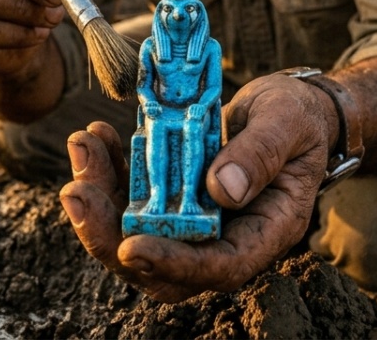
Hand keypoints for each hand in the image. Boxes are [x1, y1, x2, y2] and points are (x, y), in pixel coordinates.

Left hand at [59, 75, 335, 302]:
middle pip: (159, 264)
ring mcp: (192, 220)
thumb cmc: (298, 118)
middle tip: (77, 192)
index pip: (217, 267)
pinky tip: (98, 136)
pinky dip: (107, 170)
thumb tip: (221, 190)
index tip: (133, 247)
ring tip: (83, 146)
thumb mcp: (289, 124)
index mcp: (263, 232)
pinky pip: (130, 198)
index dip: (173, 264)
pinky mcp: (170, 196)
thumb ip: (261, 153)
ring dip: (99, 196)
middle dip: (109, 235)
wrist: (289, 108)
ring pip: (134, 231)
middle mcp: (222, 237)